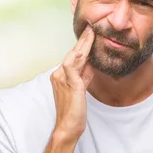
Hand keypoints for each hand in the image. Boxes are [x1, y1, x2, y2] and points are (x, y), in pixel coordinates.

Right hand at [50, 26, 95, 140]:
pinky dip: (78, 58)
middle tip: (92, 27)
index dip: (83, 44)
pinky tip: (85, 51)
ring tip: (91, 32)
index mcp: (62, 74)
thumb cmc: (75, 109)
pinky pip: (72, 68)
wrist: (69, 125)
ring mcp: (62, 78)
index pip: (74, 56)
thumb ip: (86, 74)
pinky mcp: (69, 85)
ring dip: (83, 44)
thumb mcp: (82, 87)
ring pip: (73, 57)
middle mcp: (59, 74)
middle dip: (83, 40)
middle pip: (73, 53)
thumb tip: (92, 62)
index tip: (91, 33)